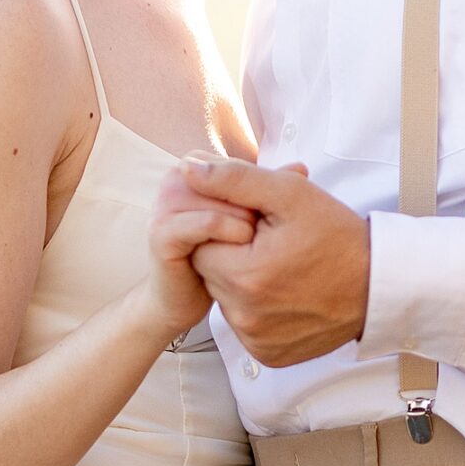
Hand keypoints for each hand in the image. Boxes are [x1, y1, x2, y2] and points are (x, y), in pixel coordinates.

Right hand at [144, 171, 257, 338]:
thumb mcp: (249, 215)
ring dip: (244, 221)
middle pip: (228, 181)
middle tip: (255, 234)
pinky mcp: (162, 233)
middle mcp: (175, 180)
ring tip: (249, 241)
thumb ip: (270, 190)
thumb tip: (302, 168)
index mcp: (193, 167)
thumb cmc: (218, 256)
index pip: (235, 166)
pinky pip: (208, 223)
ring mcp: (164, 205)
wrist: (182, 299)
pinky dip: (232, 232)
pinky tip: (243, 245)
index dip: (256, 193)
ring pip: (221, 200)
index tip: (262, 219)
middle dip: (250, 207)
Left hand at [179, 155, 371, 364]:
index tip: (258, 227)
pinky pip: (246, 326)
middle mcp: (245, 316)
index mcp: (244, 275)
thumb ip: (234, 180)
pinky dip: (259, 310)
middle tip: (272, 246)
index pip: (201, 244)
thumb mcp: (290, 194)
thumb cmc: (337, 236)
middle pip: (212, 274)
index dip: (226, 230)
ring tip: (282, 270)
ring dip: (244, 283)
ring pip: (227, 300)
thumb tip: (188, 170)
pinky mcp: (268, 355)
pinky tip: (286, 295)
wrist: (378, 286)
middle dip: (233, 256)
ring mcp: (256, 340)